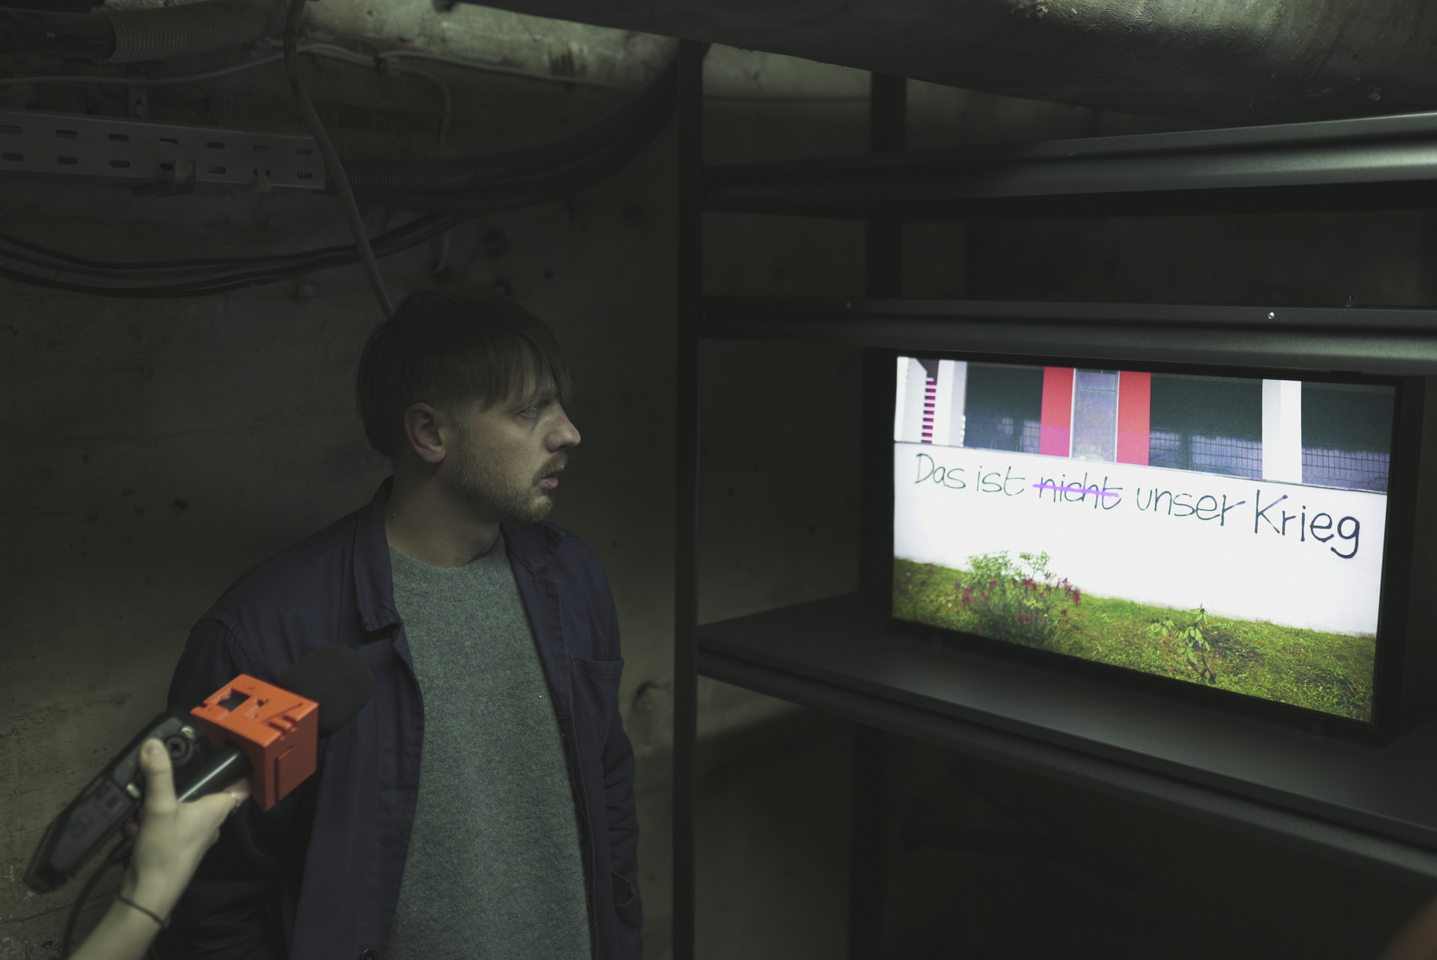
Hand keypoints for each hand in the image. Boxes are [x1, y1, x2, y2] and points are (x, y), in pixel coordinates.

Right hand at [118, 738, 248, 920]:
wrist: (148, 894)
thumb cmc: (164, 852)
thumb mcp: (159, 807)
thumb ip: (158, 775)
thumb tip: (154, 745)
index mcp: (217, 809)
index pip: (240, 786)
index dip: (238, 771)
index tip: (229, 757)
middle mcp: (209, 822)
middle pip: (198, 794)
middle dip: (172, 790)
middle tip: (154, 791)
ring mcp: (192, 837)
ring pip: (175, 810)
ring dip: (153, 809)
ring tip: (140, 816)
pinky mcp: (174, 847)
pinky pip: (162, 826)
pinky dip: (147, 825)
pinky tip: (134, 832)